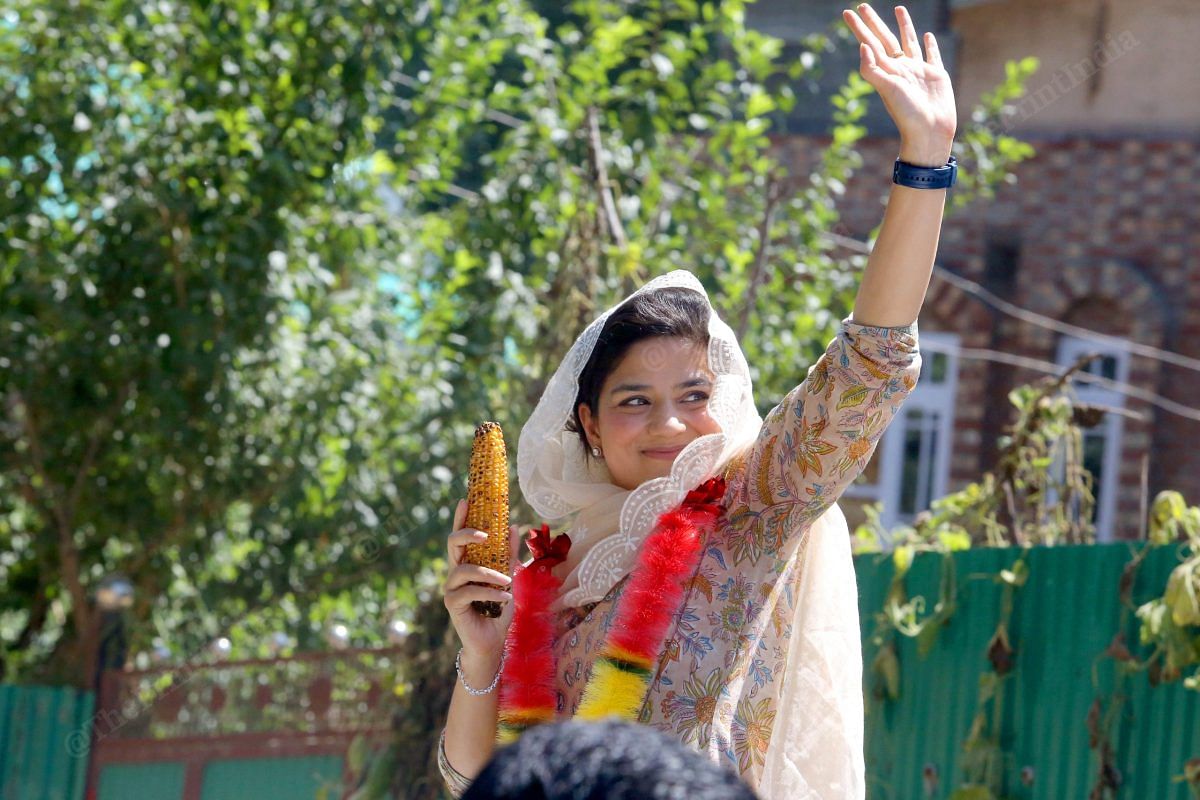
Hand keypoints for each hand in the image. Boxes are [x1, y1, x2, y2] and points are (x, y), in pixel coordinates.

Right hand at [443, 497, 519, 660]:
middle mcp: (455, 573)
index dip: (460, 518)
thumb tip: (514, 526)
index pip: (461, 537)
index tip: (465, 500)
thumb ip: (508, 555)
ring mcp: (451, 588)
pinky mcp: (452, 604)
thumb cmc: (498, 610)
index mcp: (467, 563)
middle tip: (485, 534)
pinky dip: (488, 593)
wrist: (492, 642)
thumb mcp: (509, 578)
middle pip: (453, 544)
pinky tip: (504, 598)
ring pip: (464, 569)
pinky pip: (469, 591)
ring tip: (507, 581)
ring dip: (489, 573)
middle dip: (467, 534)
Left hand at [842, 3, 956, 165]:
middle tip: (863, 5)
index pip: (869, 43)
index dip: (859, 28)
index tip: (848, 13)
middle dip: (873, 22)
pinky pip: (931, 55)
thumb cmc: (907, 114)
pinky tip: (927, 36)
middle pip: (884, 39)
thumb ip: (872, 69)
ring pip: (908, 42)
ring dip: (903, 26)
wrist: (929, 131)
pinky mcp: (936, 75)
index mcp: (886, 70)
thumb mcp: (887, 90)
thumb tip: (862, 46)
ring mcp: (918, 70)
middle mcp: (900, 68)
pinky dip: (929, 45)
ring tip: (898, 9)